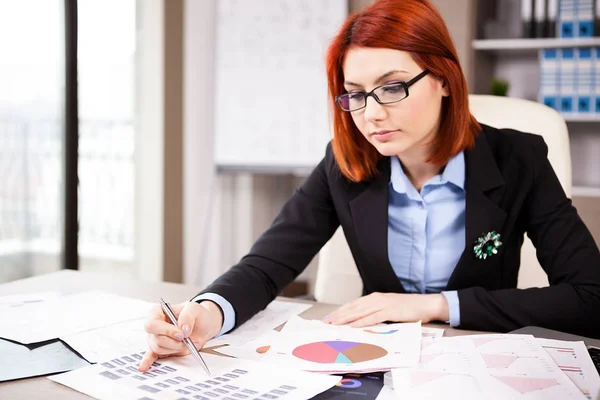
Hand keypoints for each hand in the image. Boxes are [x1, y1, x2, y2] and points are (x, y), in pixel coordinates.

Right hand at [139, 300, 222, 371]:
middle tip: (187, 340)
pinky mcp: (160, 349)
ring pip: (159, 349)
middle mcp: (154, 326)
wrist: (202, 325)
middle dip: (174, 342)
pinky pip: (151, 356)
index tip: (181, 334)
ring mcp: (155, 339)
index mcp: (158, 312)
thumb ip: (187, 316)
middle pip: (157, 339)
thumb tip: (182, 329)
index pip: (153, 324)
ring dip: (176, 348)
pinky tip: (143, 367)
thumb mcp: (194, 308)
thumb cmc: (195, 315)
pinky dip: (147, 361)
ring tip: (188, 343)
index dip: (166, 330)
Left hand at [322, 292, 448, 327]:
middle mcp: (376, 299)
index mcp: (374, 298)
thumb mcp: (388, 309)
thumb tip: (360, 322)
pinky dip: (363, 322)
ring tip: (335, 324)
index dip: (339, 311)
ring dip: (346, 318)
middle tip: (326, 322)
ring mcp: (383, 304)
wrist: (426, 304)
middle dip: (338, 315)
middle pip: (353, 307)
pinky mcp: (391, 311)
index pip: (352, 305)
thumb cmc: (407, 308)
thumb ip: (375, 313)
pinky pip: (374, 317)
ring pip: (360, 311)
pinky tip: (354, 326)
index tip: (329, 318)